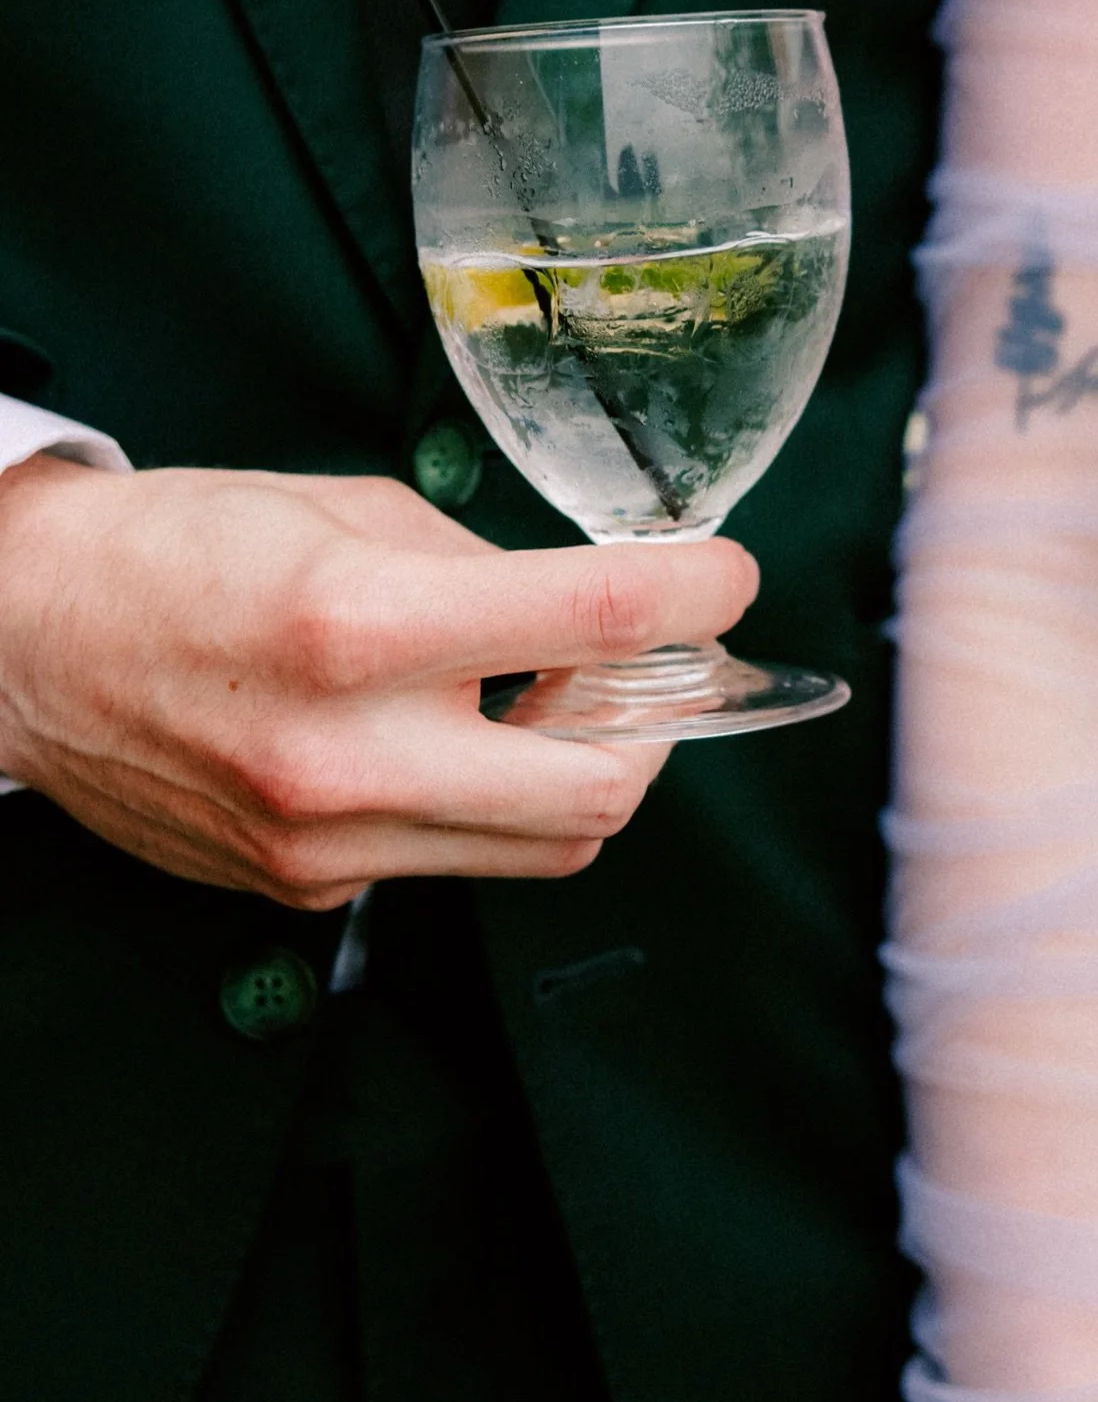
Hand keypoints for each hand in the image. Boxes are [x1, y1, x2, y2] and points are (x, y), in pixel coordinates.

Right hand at [0, 457, 755, 905]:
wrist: (24, 643)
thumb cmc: (177, 550)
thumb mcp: (345, 509)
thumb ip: (485, 567)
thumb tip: (595, 607)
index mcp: (358, 625)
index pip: (595, 622)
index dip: (696, 596)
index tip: (725, 579)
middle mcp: (347, 755)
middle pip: (605, 788)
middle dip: (659, 723)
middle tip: (645, 665)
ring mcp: (325, 842)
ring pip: (546, 845)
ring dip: (580, 771)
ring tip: (543, 699)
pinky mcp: (304, 891)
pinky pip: (453, 861)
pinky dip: (486, 803)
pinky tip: (447, 740)